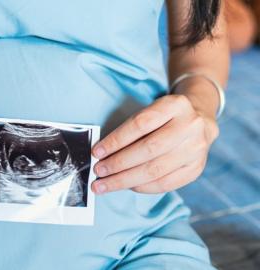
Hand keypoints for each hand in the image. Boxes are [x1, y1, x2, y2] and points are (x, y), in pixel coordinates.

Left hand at [91, 94, 218, 193]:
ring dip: (125, 180)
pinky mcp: (196, 169)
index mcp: (175, 105)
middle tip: (98, 171)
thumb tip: (102, 154)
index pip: (140, 124)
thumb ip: (129, 130)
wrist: (199, 121)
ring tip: (106, 184)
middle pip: (148, 149)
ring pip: (155, 170)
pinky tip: (127, 186)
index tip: (97, 152)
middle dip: (118, 163)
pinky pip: (165, 184)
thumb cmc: (164, 118)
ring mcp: (196, 149)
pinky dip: (142, 187)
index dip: (116, 140)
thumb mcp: (150, 111)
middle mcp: (190, 126)